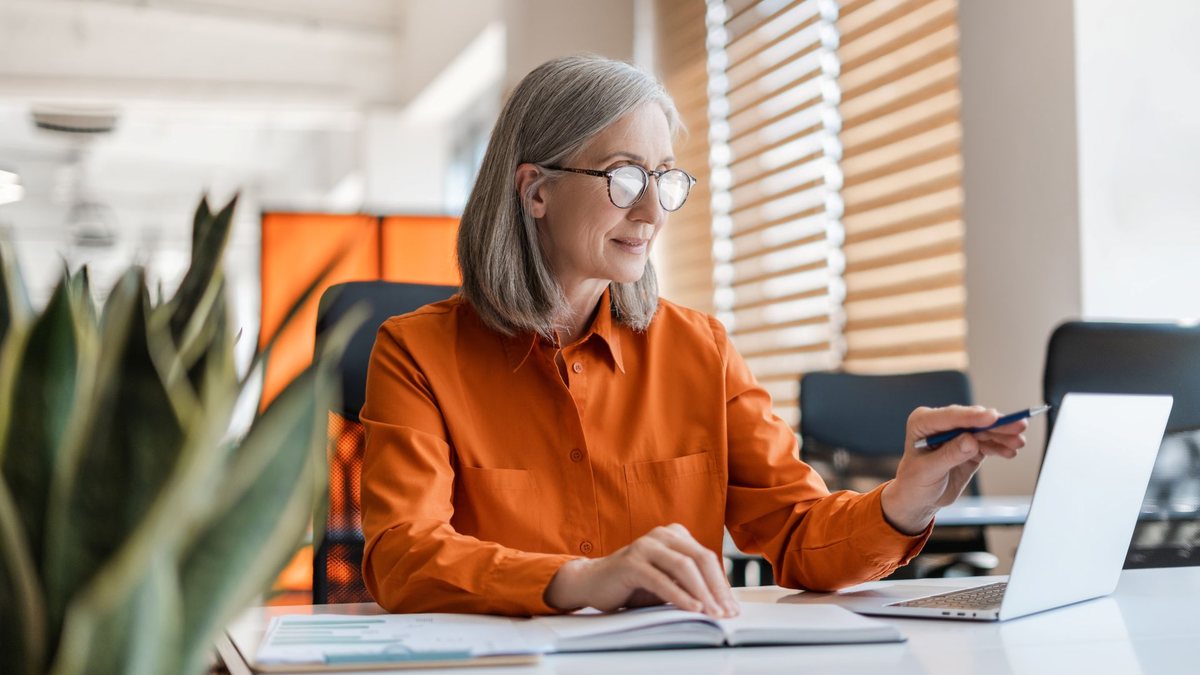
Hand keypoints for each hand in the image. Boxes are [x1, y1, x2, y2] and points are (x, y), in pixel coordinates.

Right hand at [543, 524, 739, 617]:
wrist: (592, 582)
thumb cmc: (633, 584)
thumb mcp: (667, 581)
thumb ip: (689, 583)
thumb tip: (721, 602)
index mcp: (674, 535)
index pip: (707, 558)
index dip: (722, 584)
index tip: (733, 608)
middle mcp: (661, 535)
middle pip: (700, 559)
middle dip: (717, 588)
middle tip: (727, 612)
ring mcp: (645, 546)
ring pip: (684, 567)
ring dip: (702, 592)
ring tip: (713, 612)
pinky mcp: (631, 562)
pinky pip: (661, 579)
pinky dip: (679, 595)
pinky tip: (692, 608)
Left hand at [881, 405, 1027, 533]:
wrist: (919, 498)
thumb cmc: (915, 482)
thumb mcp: (928, 471)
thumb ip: (949, 455)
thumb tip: (971, 440)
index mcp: (923, 423)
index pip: (950, 416)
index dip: (972, 416)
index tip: (992, 417)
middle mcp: (941, 424)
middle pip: (972, 420)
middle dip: (996, 424)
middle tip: (1018, 426)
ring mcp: (957, 434)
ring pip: (984, 430)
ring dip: (1002, 435)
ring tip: (1018, 442)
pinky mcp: (970, 446)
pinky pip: (987, 443)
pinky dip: (1000, 447)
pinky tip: (1010, 451)